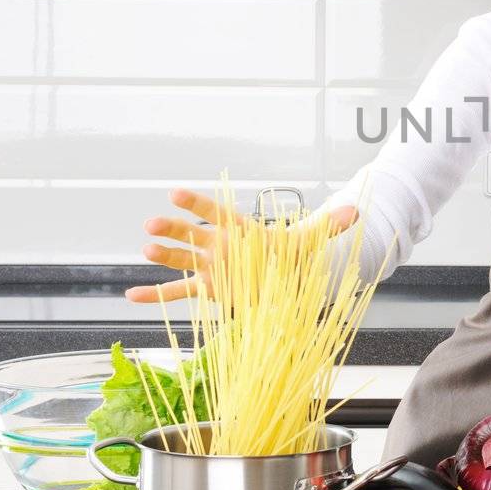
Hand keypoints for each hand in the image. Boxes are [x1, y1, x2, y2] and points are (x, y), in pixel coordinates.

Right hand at [125, 193, 362, 302]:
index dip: (197, 203)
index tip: (175, 194)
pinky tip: (132, 296)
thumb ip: (329, 225)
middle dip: (173, 228)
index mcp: (239, 229)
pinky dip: (154, 295)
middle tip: (153, 223)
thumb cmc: (288, 252)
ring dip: (163, 256)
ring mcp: (210, 266)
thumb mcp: (309, 240)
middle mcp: (219, 245)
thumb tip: (358, 211)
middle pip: (192, 234)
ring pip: (182, 259)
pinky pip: (177, 293)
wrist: (282, 273)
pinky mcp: (208, 288)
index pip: (215, 211)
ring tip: (145, 251)